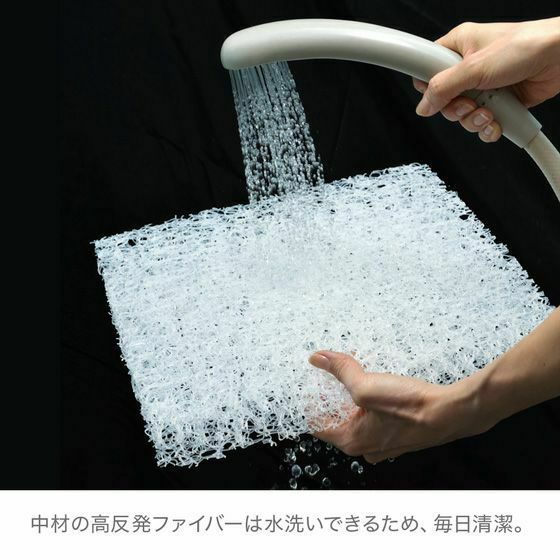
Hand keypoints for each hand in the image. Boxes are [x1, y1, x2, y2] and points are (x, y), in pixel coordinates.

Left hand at [308, 309, 559, 462]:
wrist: (450, 412)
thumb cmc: (410, 406)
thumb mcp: (366, 386)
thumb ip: (340, 371)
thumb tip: (318, 358)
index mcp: (351, 441)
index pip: (318, 425)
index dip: (311, 403)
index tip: (311, 384)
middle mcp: (366, 447)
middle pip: (337, 422)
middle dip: (332, 399)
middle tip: (331, 377)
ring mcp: (384, 443)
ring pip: (357, 420)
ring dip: (352, 400)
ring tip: (353, 378)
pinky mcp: (399, 434)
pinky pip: (375, 419)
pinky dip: (370, 404)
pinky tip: (377, 387)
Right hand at [413, 18, 559, 141]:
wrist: (559, 57)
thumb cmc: (525, 46)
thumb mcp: (474, 67)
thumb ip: (443, 88)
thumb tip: (424, 106)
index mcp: (458, 48)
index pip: (427, 72)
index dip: (429, 89)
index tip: (437, 97)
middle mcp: (468, 68)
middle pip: (444, 102)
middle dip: (458, 110)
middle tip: (470, 103)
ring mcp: (483, 87)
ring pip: (462, 116)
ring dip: (474, 120)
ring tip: (490, 111)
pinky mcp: (497, 102)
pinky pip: (481, 124)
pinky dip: (488, 128)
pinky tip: (497, 120)